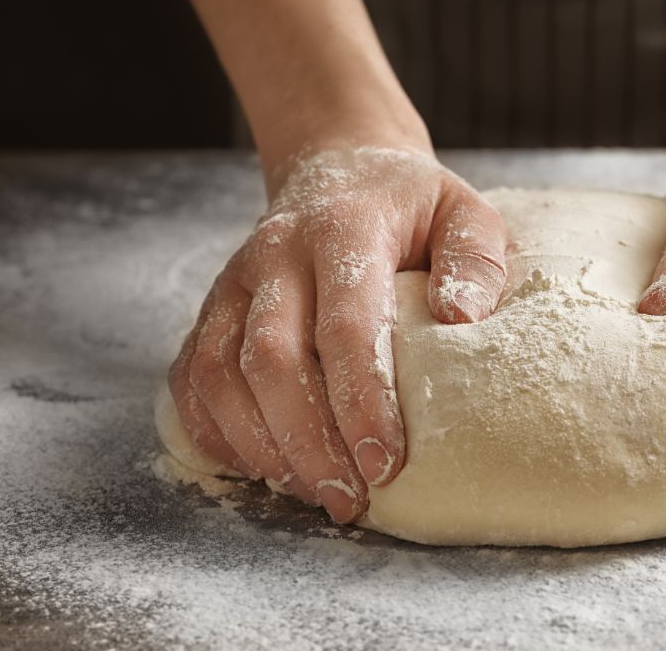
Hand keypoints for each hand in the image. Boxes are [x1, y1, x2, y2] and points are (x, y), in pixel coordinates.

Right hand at [167, 144, 506, 520]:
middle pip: (270, 358)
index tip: (386, 462)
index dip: (360, 400)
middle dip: (308, 441)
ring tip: (312, 492)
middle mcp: (275, 254)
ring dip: (262, 445)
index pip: (345, 324)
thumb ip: (475, 258)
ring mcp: (233, 282)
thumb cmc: (409, 205)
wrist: (337, 166)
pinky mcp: (210, 309)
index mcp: (344, 229)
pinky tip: (263, 466)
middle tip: (349, 499)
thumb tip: (462, 320)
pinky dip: (217, 432)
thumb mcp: (463, 212)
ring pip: (219, 374)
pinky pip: (191, 380)